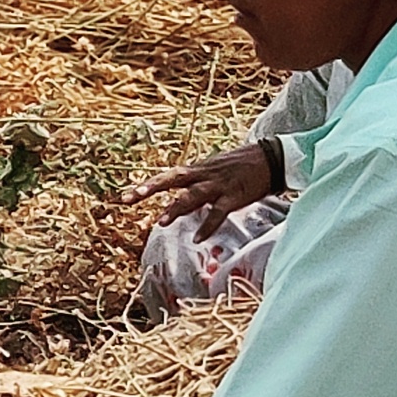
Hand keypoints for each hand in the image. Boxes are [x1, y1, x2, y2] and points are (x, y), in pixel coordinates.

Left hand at [126, 138, 282, 231]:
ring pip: (193, 195)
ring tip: (161, 222)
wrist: (272, 158)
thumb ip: (196, 184)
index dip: (147, 185)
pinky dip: (208, 225)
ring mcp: (219, 185)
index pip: (168, 176)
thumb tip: (179, 200)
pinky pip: (219, 212)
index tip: (125, 196)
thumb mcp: (214, 170)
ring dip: (177, 208)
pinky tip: (197, 238)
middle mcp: (204, 175)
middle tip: (128, 198)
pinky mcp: (235, 196)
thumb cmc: (241, 166)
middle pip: (172, 179)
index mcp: (198, 169)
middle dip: (150, 188)